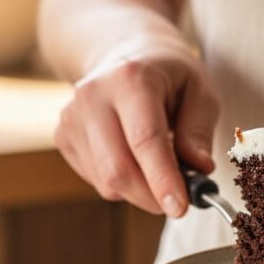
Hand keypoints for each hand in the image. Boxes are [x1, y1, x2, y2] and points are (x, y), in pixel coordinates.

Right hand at [55, 42, 218, 216]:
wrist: (125, 55)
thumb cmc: (169, 77)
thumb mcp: (200, 91)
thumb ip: (199, 131)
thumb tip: (199, 169)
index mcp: (131, 79)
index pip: (145, 140)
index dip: (163, 179)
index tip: (181, 208)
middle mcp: (93, 96)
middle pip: (118, 169)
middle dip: (152, 197)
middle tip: (180, 203)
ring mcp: (72, 117)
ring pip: (106, 182)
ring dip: (140, 192)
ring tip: (159, 169)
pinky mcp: (63, 136)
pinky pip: (96, 180)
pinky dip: (122, 184)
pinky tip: (133, 159)